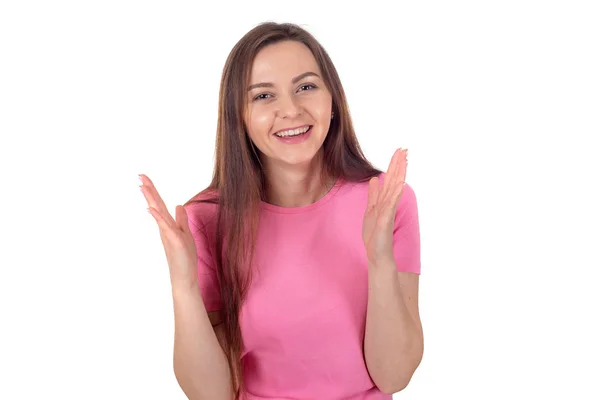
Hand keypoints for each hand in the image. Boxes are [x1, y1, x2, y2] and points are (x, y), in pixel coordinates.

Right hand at [139, 174, 197, 289]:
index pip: (159, 204)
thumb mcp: (185, 234)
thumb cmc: (184, 258)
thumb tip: (178, 206)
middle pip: (156, 204)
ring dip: (151, 199)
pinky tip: (151, 209)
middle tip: (140, 175)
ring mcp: (167, 233)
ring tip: (142, 186)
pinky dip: (158, 217)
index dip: (153, 191)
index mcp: (168, 224)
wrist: (184, 277)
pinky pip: (164, 226)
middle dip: (149, 189)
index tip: (145, 178)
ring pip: (158, 212)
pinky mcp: (173, 240)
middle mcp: (165, 227)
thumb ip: (181, 220)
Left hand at [362, 148, 407, 266]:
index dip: (394, 165)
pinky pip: (391, 203)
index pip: (391, 179)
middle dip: (399, 165)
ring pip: (395, 188)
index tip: (399, 151)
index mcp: (384, 200)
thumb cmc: (376, 235)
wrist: (378, 254)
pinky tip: (400, 184)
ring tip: (404, 160)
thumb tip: (375, 179)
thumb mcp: (371, 210)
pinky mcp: (386, 219)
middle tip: (404, 149)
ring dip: (399, 174)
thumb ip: (374, 195)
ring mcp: (388, 211)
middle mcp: (389, 203)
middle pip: (395, 180)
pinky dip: (395, 193)